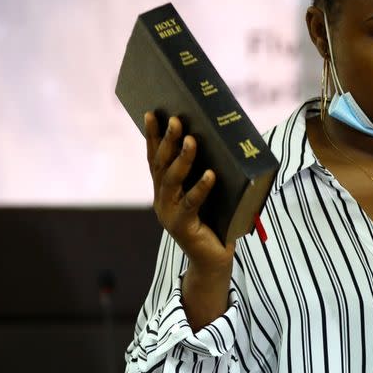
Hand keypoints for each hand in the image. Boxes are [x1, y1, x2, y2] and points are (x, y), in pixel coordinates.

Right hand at [145, 112, 234, 275]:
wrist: (213, 260)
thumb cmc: (215, 220)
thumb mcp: (209, 191)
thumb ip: (207, 170)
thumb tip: (220, 138)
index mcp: (165, 189)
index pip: (156, 157)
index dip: (153, 136)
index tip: (152, 113)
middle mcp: (162, 199)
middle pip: (161, 165)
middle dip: (167, 140)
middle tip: (175, 119)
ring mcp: (169, 214)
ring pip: (172, 181)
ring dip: (182, 159)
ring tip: (191, 140)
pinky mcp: (183, 227)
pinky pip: (191, 204)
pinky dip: (201, 188)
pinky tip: (211, 174)